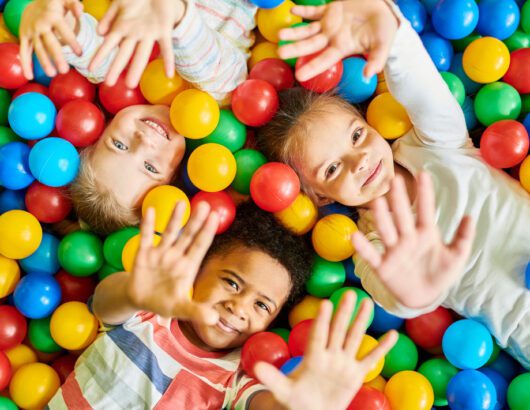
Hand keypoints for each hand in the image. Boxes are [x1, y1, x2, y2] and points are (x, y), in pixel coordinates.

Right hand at [19, 0, 82, 78]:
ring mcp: (31, 31)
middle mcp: (41, 25)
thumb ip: (74, 6)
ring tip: (52, 74)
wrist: (34, 2)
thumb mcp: (66, 0)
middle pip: (49, 43)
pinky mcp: (24, 36)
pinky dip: (25, 64)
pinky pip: (24, 51)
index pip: (64, 31)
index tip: (80, 54)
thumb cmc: (56, 4)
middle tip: (64, 70)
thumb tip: (81, 10)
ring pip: (38, 49)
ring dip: (44, 62)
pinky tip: (29, 76)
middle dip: (57, 57)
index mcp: (53, 17)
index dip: (72, 42)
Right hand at [89, 0, 185, 87]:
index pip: (108, 44)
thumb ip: (109, 17)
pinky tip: (169, 74)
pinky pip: (166, 47)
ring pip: (141, 54)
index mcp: (123, 27)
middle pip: (124, 54)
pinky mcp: (164, 30)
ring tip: (130, 85)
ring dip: (136, 69)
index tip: (90, 69)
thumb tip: (100, 32)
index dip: (100, 56)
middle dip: (116, 68)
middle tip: (109, 84)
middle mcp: (135, 34)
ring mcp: (149, 33)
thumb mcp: (119, 3)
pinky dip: (168, 60)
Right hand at [127, 201, 219, 323]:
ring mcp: (160, 253)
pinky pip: (145, 237)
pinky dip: (148, 225)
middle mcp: (176, 256)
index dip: (207, 232)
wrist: (140, 300)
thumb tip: (213, 319)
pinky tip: (150, 210)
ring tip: (181, 202)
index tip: (216, 217)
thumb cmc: (165, 302)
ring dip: (175, 218)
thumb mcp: (181, 309)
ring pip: (169, 233)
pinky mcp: (143, 254)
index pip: (200, 246)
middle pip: (187, 235)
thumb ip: (196, 311)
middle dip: (196, 221)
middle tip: (206, 204)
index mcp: (187, 267)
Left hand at [255, 292, 396, 409]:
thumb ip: (272, 378)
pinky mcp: (355, 374)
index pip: (319, 334)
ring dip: (362, 322)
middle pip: (338, 330)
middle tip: (350, 292)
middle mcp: (330, 355)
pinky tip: (392, 335)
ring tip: (368, 303)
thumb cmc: (294, 400)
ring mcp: (343, 363)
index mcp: (313, 357)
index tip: (326, 303)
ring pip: (354, 338)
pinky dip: (382, 348)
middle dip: (344, 313)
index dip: (323, 320)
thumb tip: (255, 367)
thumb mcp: (282, 390)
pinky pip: (371, 359)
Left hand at [277, 0, 398, 80]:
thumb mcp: (382, 46)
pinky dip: (304, 11)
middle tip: (280, 52)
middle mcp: (332, 38)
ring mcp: (329, 24)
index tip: (298, 75)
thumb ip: (376, 60)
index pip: (324, 59)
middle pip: (310, 45)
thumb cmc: (384, 31)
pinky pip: (314, 11)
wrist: (386, 10)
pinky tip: (293, 10)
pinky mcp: (331, 9)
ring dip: (294, 32)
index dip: (312, 67)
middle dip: (295, 48)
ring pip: (307, 29)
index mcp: (342, 48)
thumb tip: (368, 76)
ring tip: (280, 34)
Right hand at [352, 172, 475, 309]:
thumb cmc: (440, 273)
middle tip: (395, 180)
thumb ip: (463, 238)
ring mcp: (394, 251)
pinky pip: (371, 255)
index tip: (423, 174)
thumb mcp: (456, 257)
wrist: (426, 297)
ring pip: (387, 231)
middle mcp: (408, 238)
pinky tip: (355, 236)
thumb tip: (470, 216)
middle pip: (403, 216)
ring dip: (382, 218)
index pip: (426, 210)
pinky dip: (363, 247)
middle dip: (399, 199)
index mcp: (426, 233)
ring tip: (378, 202)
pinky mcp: (383, 267)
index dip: (425, 193)